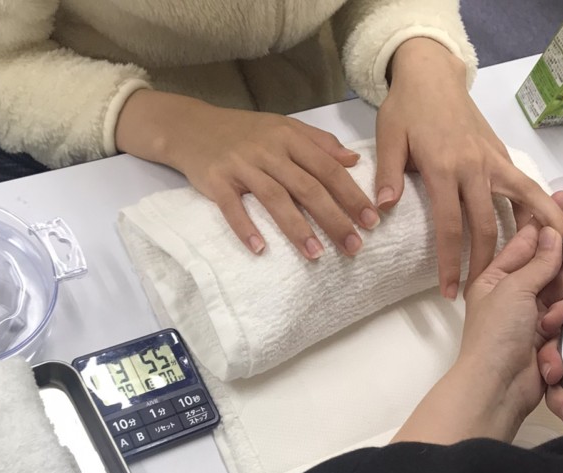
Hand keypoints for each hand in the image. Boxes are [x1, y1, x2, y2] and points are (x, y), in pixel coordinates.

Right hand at [115, 89, 378, 258]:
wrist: (191, 126)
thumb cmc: (242, 132)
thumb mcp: (283, 127)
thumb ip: (318, 143)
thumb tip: (353, 161)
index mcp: (289, 137)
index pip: (327, 168)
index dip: (351, 194)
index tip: (372, 220)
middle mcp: (269, 150)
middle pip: (307, 187)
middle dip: (334, 218)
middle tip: (354, 245)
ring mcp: (241, 166)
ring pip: (275, 198)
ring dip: (297, 228)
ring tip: (316, 255)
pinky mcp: (216, 181)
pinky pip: (232, 207)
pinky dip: (245, 228)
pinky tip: (260, 249)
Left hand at [376, 38, 562, 298]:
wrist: (432, 75)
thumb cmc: (405, 109)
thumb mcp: (389, 138)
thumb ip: (388, 175)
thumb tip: (382, 210)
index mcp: (444, 168)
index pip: (450, 227)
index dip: (451, 264)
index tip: (448, 292)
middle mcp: (475, 167)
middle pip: (487, 226)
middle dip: (483, 264)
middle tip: (478, 295)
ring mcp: (493, 161)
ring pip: (522, 202)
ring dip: (530, 236)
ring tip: (539, 266)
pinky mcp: (502, 156)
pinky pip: (525, 187)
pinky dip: (538, 208)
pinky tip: (544, 231)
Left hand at [392, 193, 562, 445]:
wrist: (498, 385)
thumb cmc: (496, 334)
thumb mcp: (512, 289)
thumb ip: (537, 263)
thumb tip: (551, 232)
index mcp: (493, 279)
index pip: (523, 243)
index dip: (545, 220)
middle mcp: (512, 293)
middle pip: (548, 257)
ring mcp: (531, 313)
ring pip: (562, 277)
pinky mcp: (548, 332)